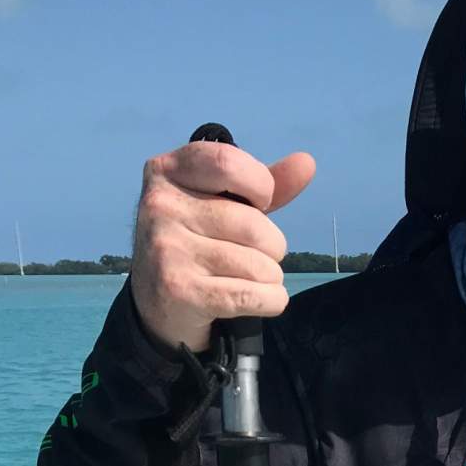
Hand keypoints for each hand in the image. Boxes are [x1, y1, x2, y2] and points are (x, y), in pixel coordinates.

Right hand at [130, 140, 316, 353]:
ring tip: (253, 279)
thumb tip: (306, 162)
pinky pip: (252, 296)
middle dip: (272, 246)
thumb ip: (262, 184)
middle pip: (253, 225)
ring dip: (271, 278)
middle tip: (259, 256)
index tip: (259, 204)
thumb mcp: (223, 203)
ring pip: (257, 265)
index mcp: (167, 170)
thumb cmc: (199, 243)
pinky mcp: (178, 290)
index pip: (229, 163)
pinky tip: (264, 300)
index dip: (261, 186)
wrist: (158, 303)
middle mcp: (160, 206)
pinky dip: (272, 301)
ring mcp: (166, 249)